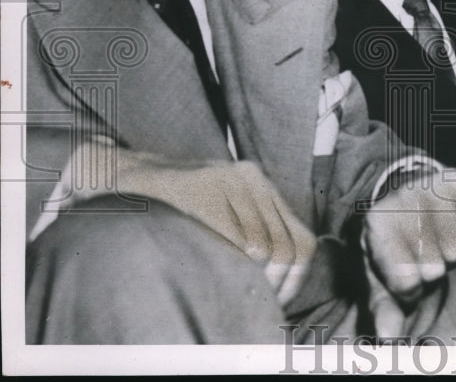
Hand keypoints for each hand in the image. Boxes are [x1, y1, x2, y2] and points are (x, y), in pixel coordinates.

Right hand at [74, 141, 315, 304]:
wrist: (128, 180)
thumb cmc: (177, 208)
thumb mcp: (225, 211)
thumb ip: (254, 233)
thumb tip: (281, 282)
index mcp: (262, 185)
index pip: (302, 241)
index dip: (294, 280)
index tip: (276, 302)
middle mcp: (252, 178)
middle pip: (285, 248)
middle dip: (271, 284)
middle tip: (250, 301)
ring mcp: (228, 180)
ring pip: (260, 246)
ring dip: (246, 277)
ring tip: (229, 290)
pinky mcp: (201, 188)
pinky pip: (230, 238)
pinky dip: (227, 264)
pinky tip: (213, 274)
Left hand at [363, 168, 455, 336]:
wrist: (405, 191)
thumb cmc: (394, 243)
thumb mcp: (380, 274)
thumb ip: (384, 307)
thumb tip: (389, 338)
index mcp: (376, 225)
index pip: (405, 282)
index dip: (411, 289)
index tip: (407, 276)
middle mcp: (400, 199)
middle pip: (433, 268)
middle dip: (433, 271)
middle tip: (424, 255)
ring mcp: (431, 186)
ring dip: (453, 255)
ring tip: (439, 242)